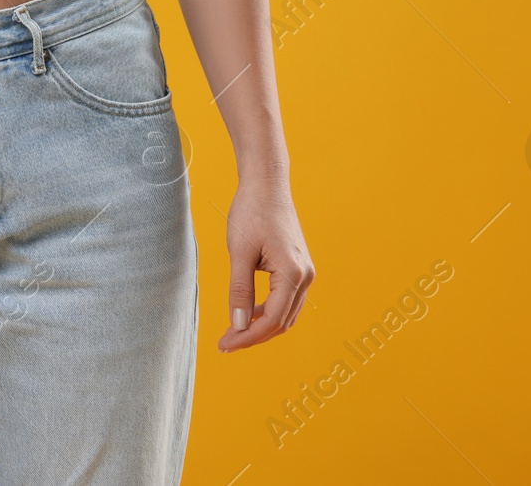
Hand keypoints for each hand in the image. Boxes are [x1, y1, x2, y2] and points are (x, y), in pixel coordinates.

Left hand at [219, 174, 314, 351]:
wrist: (266, 185)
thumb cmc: (251, 212)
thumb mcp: (239, 252)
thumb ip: (239, 290)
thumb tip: (237, 325)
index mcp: (293, 273)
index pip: (271, 320)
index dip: (247, 337)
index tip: (224, 345)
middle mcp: (306, 276)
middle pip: (281, 322)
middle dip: (253, 336)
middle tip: (224, 344)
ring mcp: (305, 272)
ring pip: (285, 314)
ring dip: (261, 326)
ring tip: (233, 332)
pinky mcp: (299, 267)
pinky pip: (286, 300)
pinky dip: (268, 311)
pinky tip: (247, 312)